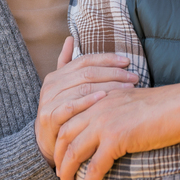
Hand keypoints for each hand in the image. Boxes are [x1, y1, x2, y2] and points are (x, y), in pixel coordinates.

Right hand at [34, 37, 138, 166]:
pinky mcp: (49, 117)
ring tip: (127, 88)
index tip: (127, 62)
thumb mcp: (63, 87)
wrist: (45, 141)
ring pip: (82, 87)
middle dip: (113, 73)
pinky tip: (104, 98)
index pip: (85, 60)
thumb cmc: (62, 112)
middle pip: (87, 73)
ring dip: (107, 86)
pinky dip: (87, 101)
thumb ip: (66, 63)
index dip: (107, 59)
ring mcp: (49, 100)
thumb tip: (70, 37)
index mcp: (57, 74)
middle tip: (133, 77)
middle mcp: (52, 84)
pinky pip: (70, 106)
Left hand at [55, 79, 179, 179]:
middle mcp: (97, 107)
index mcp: (100, 97)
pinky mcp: (116, 138)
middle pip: (64, 135)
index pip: (69, 117)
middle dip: (57, 157)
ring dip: (67, 173)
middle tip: (59, 174)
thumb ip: (116, 111)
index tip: (60, 154)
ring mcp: (105, 122)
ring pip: (73, 152)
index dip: (60, 138)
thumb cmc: (165, 107)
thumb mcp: (132, 102)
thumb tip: (112, 131)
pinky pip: (94, 167)